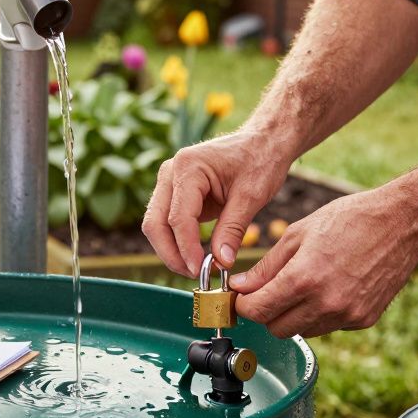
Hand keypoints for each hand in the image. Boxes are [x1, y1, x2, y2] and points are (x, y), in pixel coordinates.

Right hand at [142, 131, 294, 276]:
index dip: (187, 248)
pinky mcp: (175, 194)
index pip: (178, 217)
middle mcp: (170, 172)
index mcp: (188, 167)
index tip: (201, 270)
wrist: (262, 142)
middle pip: (155, 223)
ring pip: (156, 225)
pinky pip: (166, 223)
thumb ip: (233, 229)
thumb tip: (221, 263)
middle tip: (195, 275)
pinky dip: (177, 242)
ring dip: (171, 251)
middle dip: (172, 254)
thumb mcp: (252, 195)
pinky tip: (195, 257)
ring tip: (196, 269)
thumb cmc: (260, 160)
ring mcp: (169, 183)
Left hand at [231, 187, 417, 336]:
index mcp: (304, 278)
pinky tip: (328, 288)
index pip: (257, 311)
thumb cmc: (350, 219)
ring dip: (292, 315)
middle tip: (267, 292)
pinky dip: (319, 314)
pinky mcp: (362, 320)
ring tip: (302, 285)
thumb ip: (266, 267)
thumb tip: (239, 286)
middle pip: (276, 328)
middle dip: (266, 313)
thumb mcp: (299, 234)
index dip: (242, 306)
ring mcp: (346, 315)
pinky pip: (328, 327)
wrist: (402, 224)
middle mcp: (325, 303)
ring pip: (302, 331)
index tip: (240, 297)